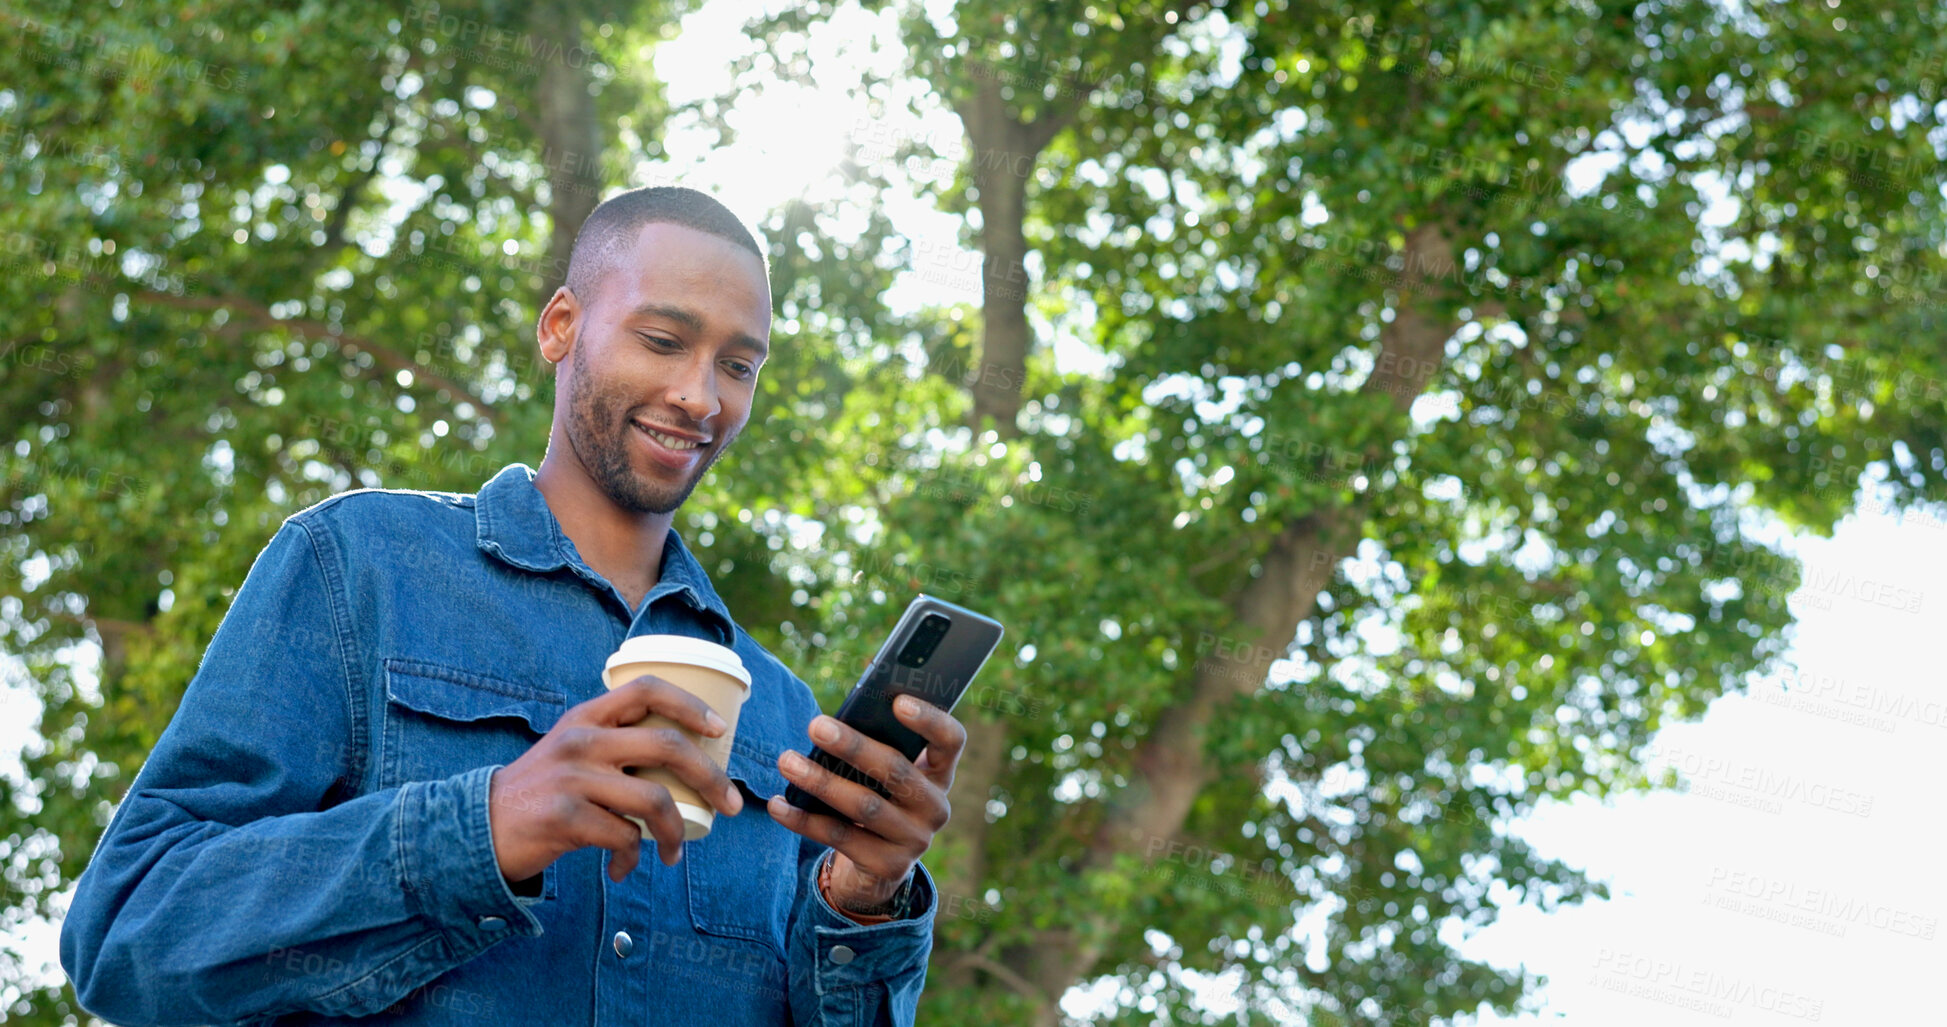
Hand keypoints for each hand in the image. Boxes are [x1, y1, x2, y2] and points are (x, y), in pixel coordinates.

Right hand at [488, 675, 743, 884]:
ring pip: (655, 800)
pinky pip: (624, 838)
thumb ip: (612, 747)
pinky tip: (622, 868)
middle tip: (731, 804)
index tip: (719, 729)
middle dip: (712, 778)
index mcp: (586, 718)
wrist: (476, 829)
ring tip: (674, 853)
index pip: (646, 690)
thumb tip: (680, 762)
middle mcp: (581, 740)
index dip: (690, 704)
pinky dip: (631, 858)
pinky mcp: (565, 817)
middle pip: (668, 746)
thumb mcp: (570, 753)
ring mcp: (573, 778)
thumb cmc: (539, 794)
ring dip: (675, 833)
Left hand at [767, 695, 965, 913]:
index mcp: (939, 773)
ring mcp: (915, 840)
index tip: (898, 701)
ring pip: (864, 806)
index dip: (930, 720)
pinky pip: (841, 838)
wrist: (878, 866)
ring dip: (821, 781)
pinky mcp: (888, 866)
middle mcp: (935, 806)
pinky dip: (805, 820)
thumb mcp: (885, 772)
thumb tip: (851, 694)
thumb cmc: (877, 798)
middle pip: (897, 770)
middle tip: (816, 725)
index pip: (951, 740)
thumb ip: (878, 738)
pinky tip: (779, 804)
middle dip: (853, 746)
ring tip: (787, 761)